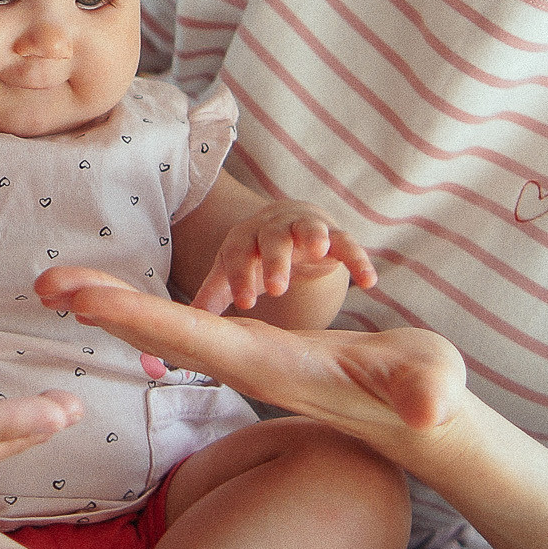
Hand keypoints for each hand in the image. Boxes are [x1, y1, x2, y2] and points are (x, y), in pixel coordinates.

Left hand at [37, 266, 461, 444]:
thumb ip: (427, 396)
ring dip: (110, 305)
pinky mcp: (248, 350)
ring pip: (160, 330)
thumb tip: (428, 410)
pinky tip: (110, 299)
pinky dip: (141, 309)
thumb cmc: (426, 395)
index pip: (189, 337)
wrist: (420, 418)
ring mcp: (241, 358)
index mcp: (266, 367)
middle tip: (41, 282)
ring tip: (57, 284)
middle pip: (156, 333)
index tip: (80, 298)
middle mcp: (241, 364)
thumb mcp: (431, 390)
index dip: (134, 315)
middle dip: (100, 306)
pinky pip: (179, 327)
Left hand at [192, 198, 376, 315]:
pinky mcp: (335, 237)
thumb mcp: (234, 270)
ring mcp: (306, 230)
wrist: (290, 223)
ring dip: (314, 237)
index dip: (239, 276)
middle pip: (272, 239)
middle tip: (276, 289)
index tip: (244, 303)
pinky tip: (368, 282)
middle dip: (274, 260)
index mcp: (244, 239)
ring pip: (309, 230)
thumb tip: (179, 326)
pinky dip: (357, 259)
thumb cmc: (256, 254)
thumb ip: (214, 294)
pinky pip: (348, 243)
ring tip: (318, 251)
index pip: (238, 254)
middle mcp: (273, 229)